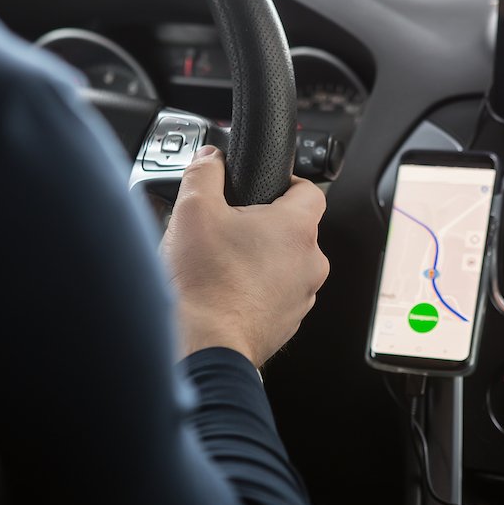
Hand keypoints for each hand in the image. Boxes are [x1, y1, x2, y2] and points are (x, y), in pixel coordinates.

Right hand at [162, 146, 329, 367]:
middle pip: (294, 230)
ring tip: (224, 262)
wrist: (203, 346)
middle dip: (265, 225)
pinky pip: (277, 295)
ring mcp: (302, 297)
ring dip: (262, 260)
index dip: (286, 182)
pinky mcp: (287, 324)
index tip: (264, 186)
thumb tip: (210, 158)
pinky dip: (257, 290)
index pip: (309, 190)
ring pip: (286, 265)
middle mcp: (310, 262)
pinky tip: (226, 291)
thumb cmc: (204, 284)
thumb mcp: (193, 210)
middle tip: (230, 227)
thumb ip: (204, 172)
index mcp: (297, 228)